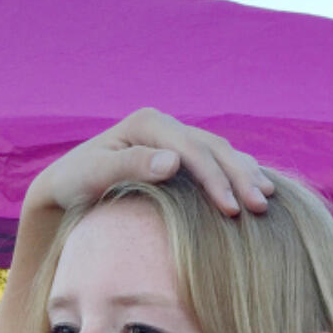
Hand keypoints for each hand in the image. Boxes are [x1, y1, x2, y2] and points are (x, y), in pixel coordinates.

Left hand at [26, 107, 272, 217]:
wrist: (66, 188)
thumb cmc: (75, 183)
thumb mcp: (94, 174)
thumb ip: (131, 166)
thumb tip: (173, 161)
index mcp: (148, 123)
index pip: (192, 150)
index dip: (214, 179)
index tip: (230, 209)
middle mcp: (165, 126)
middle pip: (213, 148)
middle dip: (239, 176)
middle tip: (260, 206)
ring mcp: (174, 139)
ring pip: (220, 152)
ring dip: (245, 174)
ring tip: (266, 199)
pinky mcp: (178, 156)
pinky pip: (215, 162)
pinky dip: (236, 175)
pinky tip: (253, 191)